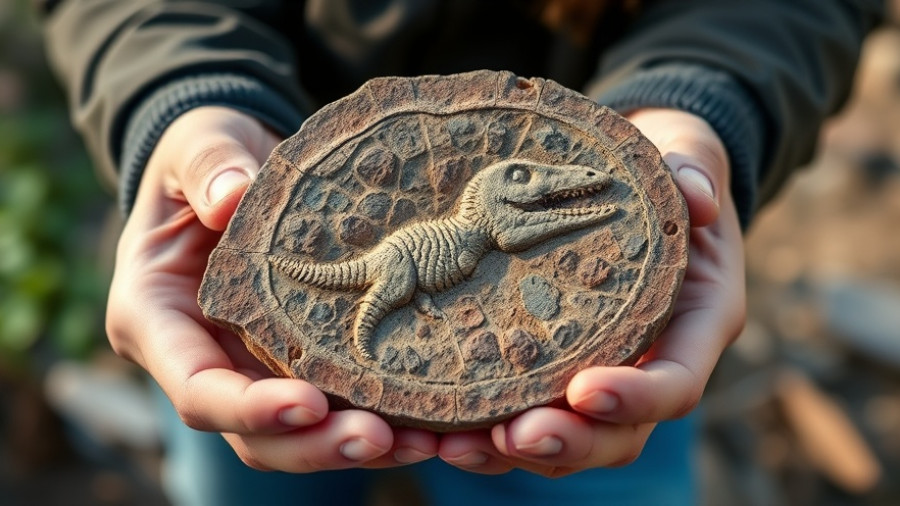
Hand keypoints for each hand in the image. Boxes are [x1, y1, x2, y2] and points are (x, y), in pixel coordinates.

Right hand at [105, 106, 437, 471]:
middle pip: (251, 433)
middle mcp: (203, 359)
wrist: (235, 169)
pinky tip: (428, 425)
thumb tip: (229, 198)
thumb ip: (207, 167)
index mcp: (157, 317)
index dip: (248, 407)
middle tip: (379, 438)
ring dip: (355, 446)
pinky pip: (333, 407)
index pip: (196, 386)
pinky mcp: (294, 362)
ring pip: (297, 436)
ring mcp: (251, 368)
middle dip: (314, 444)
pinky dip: (378, 420)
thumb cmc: (205, 158)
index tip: (308, 404)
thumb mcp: (198, 146)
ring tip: (422, 442)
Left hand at [438, 108, 746, 475]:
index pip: (676, 383)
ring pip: (565, 438)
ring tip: (455, 444)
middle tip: (513, 436)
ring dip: (509, 451)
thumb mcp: (687, 162)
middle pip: (617, 434)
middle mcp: (648, 364)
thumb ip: (695, 174)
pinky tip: (435, 428)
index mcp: (693, 325)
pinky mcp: (554, 369)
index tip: (585, 391)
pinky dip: (482, 427)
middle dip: (566, 442)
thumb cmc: (663, 175)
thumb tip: (697, 199)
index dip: (636, 397)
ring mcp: (600, 373)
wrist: (631, 185)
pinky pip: (523, 413)